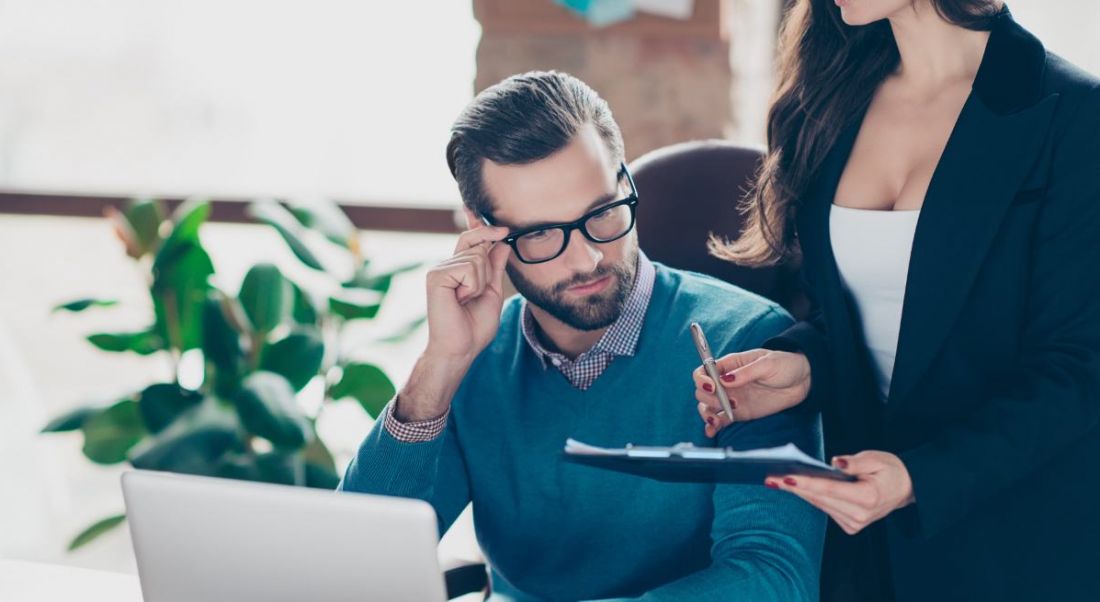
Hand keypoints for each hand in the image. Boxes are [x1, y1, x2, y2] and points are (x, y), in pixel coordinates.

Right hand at [425, 224, 511, 360]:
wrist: (461, 348)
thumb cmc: (474, 326)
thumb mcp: (492, 292)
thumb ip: (495, 267)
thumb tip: (501, 242)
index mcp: (460, 269)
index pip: (469, 239)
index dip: (475, 224)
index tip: (473, 208)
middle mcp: (448, 264)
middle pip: (478, 243)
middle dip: (488, 268)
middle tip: (475, 294)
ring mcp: (440, 268)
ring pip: (477, 258)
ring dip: (481, 282)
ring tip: (466, 300)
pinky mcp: (436, 275)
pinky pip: (469, 268)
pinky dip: (472, 286)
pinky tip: (460, 299)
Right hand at [693, 349, 810, 436]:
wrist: (802, 381)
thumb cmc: (785, 364)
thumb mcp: (767, 363)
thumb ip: (746, 372)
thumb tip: (725, 380)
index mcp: (729, 365)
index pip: (704, 371)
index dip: (702, 380)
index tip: (713, 387)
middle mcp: (726, 382)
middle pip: (702, 391)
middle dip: (708, 399)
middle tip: (727, 402)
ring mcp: (731, 398)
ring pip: (707, 407)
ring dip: (707, 414)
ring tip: (717, 420)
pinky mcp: (739, 413)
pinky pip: (720, 420)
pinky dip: (713, 426)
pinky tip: (712, 431)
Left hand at [765, 451, 915, 534]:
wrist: (906, 488)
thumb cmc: (890, 470)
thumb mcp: (876, 459)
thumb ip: (853, 462)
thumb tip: (834, 463)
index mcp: (867, 498)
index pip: (829, 489)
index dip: (805, 483)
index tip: (785, 478)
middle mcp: (860, 515)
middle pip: (819, 498)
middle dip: (793, 487)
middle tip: (770, 478)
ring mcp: (855, 523)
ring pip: (819, 504)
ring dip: (799, 492)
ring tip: (776, 480)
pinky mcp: (850, 526)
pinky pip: (825, 508)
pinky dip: (812, 496)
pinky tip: (797, 486)